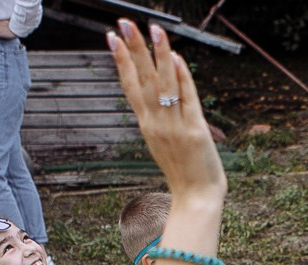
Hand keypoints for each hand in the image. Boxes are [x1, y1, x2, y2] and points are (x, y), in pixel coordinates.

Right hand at [108, 20, 225, 205]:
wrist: (196, 199)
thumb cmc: (184, 173)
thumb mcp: (165, 142)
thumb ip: (162, 118)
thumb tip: (163, 92)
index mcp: (147, 125)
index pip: (130, 86)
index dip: (121, 61)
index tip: (111, 38)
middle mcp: (157, 123)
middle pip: (142, 79)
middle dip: (133, 48)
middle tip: (123, 23)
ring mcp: (174, 126)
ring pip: (164, 84)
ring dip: (158, 55)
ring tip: (152, 29)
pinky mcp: (194, 131)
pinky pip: (187, 98)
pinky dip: (182, 78)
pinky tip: (176, 58)